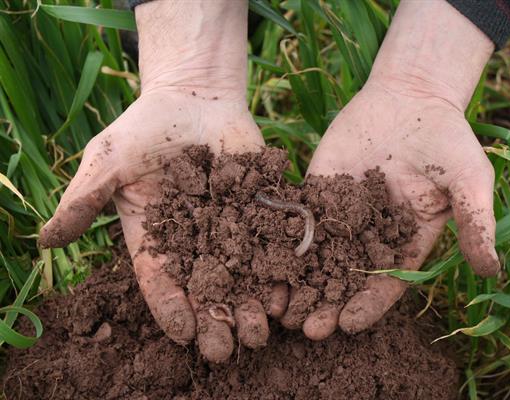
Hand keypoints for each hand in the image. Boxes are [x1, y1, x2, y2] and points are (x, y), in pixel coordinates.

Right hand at [38, 0, 280, 362]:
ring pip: (242, 275)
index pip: (160, 282)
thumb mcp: (109, 160)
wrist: (195, 98)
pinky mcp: (261, 210)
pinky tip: (285, 292)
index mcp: (156, 238)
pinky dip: (279, 268)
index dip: (171, 308)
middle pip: (205, 289)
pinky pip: (272, 243)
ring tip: (261, 331)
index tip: (185, 333)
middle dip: (215, 320)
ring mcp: (231, 228)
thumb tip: (46, 240)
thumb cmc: (146, 128)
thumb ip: (85, 199)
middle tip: (226, 349)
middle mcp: (195, 242)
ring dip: (251, 305)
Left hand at [298, 0, 499, 339]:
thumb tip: (491, 270)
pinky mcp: (319, 188)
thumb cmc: (447, 139)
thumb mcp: (470, 179)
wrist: (412, 96)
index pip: (386, 283)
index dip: (368, 306)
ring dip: (299, 283)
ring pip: (317, 255)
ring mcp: (342, 212)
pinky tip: (266, 260)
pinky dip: (283, 240)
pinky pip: (300, 217)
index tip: (348, 325)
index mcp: (407, 241)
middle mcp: (371, 234)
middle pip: (346, 278)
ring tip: (280, 309)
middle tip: (307, 330)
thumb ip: (476, 222)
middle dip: (327, 304)